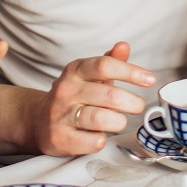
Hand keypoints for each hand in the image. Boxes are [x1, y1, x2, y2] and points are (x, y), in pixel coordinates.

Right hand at [32, 42, 155, 155]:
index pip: (105, 65)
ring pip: (101, 118)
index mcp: (75, 71)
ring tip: (119, 121)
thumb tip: (124, 46)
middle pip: (109, 95)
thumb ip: (109, 62)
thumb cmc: (73, 97)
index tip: (150, 79)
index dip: (131, 72)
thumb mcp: (89, 76)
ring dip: (118, 121)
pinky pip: (92, 141)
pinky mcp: (59, 138)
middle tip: (138, 106)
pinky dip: (102, 139)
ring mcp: (61, 114)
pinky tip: (100, 135)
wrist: (37, 121)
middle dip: (132, 103)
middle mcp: (66, 90)